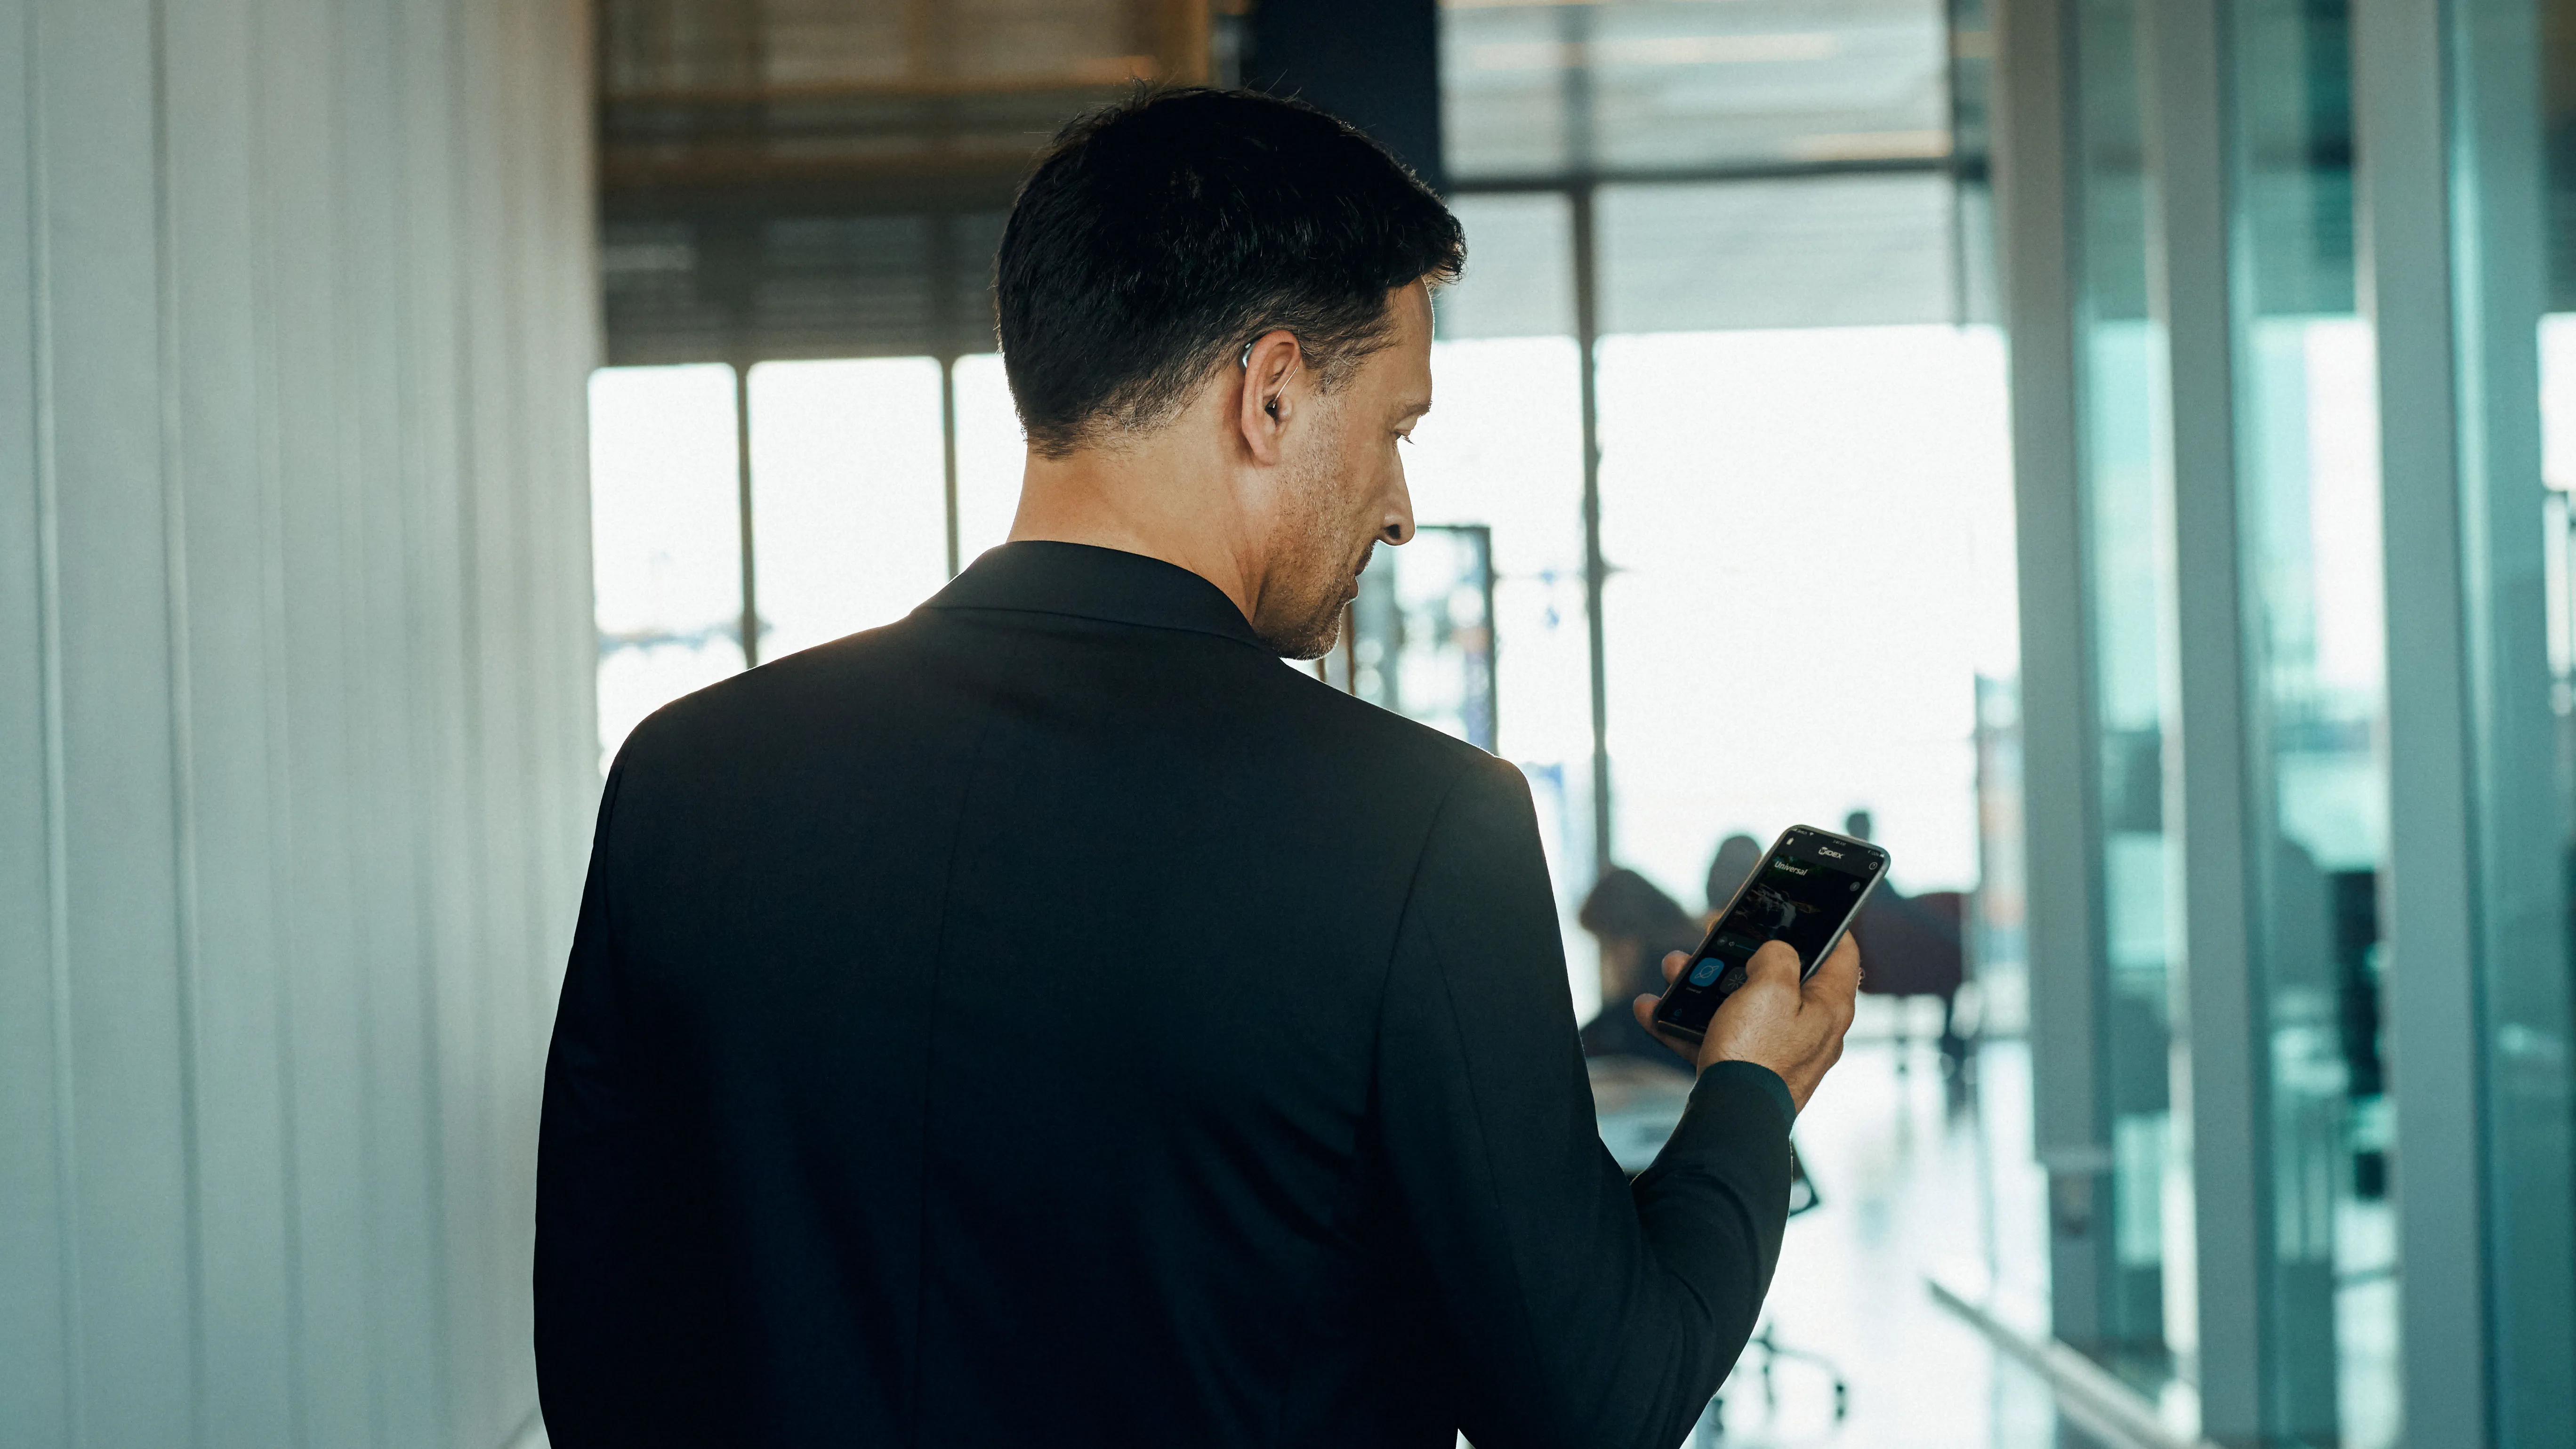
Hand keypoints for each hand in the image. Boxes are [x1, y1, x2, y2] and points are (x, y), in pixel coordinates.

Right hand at [1631, 936, 1859, 1112]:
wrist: (1732, 1119)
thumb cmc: (1757, 1054)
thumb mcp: (1771, 987)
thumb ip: (1778, 957)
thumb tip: (1776, 953)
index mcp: (1829, 1006)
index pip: (1842, 954)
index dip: (1826, 925)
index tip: (1805, 909)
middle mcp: (1810, 1030)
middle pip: (1781, 978)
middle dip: (1741, 955)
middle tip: (1717, 938)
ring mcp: (1779, 1052)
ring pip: (1742, 1005)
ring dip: (1704, 986)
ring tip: (1673, 970)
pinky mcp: (1748, 1070)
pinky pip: (1718, 1037)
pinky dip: (1688, 1024)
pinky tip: (1652, 1012)